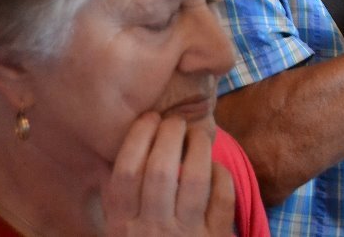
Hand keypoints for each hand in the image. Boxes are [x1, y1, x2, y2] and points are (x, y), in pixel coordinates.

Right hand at [103, 113, 234, 235]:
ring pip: (195, 179)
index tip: (148, 118)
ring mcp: (186, 236)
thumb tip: (120, 149)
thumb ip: (120, 199)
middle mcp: (151, 231)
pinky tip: (215, 166)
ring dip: (198, 148)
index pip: (123, 174)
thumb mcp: (123, 231)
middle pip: (160, 171)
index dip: (137, 138)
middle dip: (169, 135)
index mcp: (122, 227)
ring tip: (197, 135)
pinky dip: (221, 175)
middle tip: (175, 121)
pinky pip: (223, 197)